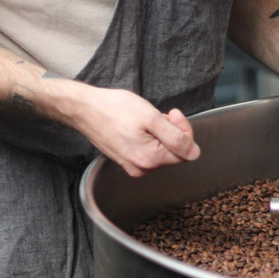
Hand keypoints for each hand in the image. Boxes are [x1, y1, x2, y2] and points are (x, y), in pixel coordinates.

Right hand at [70, 87, 199, 176]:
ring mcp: (134, 166)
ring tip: (147, 119)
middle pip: (175, 153)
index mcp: (151, 159)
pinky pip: (150, 151)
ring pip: (163, 151)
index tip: (172, 114)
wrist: (84, 109)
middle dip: (173, 131)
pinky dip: (151, 138)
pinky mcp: (127, 161)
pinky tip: (140, 126)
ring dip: (161, 134)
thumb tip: (194, 153)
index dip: (184, 130)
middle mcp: (143, 168)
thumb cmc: (115, 109)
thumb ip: (176, 137)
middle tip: (160, 114)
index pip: (187, 152)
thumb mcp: (151, 117)